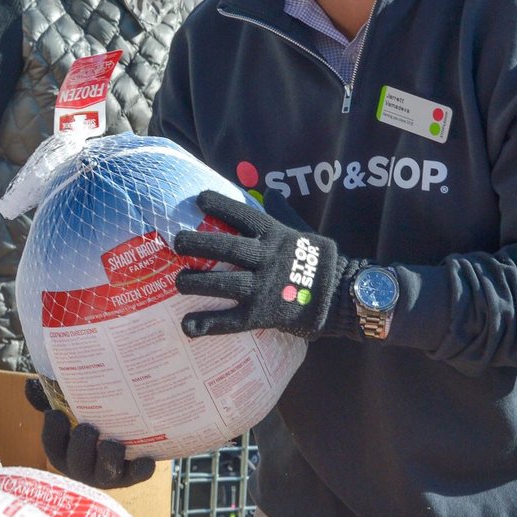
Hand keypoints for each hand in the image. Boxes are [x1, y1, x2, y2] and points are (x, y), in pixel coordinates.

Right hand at [23, 378, 155, 488]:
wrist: (130, 430)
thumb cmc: (93, 417)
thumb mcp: (72, 406)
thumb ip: (52, 395)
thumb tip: (30, 384)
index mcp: (65, 450)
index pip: (52, 445)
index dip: (52, 432)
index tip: (56, 414)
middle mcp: (83, 466)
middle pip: (77, 464)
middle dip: (81, 448)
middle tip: (89, 429)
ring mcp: (108, 473)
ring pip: (105, 475)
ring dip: (108, 460)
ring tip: (113, 444)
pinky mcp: (132, 474)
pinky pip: (136, 476)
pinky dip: (140, 469)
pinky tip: (146, 459)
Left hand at [173, 190, 362, 339]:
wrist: (341, 296)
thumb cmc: (319, 261)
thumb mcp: (302, 231)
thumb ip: (282, 213)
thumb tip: (269, 191)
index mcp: (275, 236)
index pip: (244, 216)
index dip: (221, 205)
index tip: (198, 199)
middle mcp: (266, 259)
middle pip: (227, 249)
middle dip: (198, 244)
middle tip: (176, 241)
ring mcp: (263, 288)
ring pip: (223, 283)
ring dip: (196, 282)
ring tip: (177, 281)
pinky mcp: (261, 314)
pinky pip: (230, 320)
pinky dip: (207, 323)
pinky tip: (187, 325)